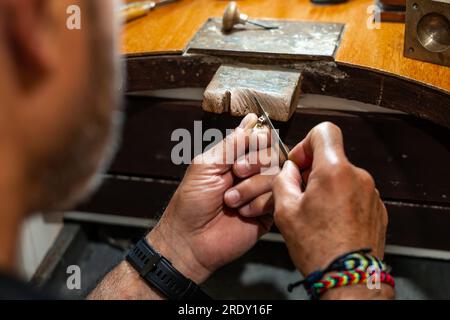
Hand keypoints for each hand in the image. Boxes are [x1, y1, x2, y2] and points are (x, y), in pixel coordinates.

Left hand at [148, 114, 275, 283]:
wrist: (191, 240)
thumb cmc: (192, 202)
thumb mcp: (207, 164)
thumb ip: (232, 143)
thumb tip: (251, 119)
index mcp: (236, 158)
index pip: (261, 137)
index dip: (257, 141)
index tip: (240, 151)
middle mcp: (252, 172)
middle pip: (273, 153)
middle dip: (253, 163)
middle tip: (235, 174)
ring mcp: (262, 192)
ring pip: (277, 175)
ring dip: (251, 187)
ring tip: (231, 201)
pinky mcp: (269, 212)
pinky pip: (277, 197)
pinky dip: (257, 204)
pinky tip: (242, 213)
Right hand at [272, 122, 389, 297]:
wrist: (349, 278)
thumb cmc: (318, 248)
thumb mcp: (285, 211)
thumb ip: (284, 180)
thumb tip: (290, 170)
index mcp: (334, 171)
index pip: (324, 131)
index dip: (306, 143)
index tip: (300, 164)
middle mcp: (358, 176)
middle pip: (332, 157)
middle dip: (313, 171)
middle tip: (301, 195)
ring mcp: (371, 193)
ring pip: (343, 177)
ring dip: (328, 187)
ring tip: (316, 214)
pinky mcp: (377, 208)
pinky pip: (355, 193)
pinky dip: (342, 201)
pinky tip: (331, 222)